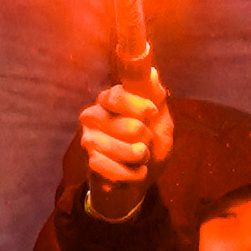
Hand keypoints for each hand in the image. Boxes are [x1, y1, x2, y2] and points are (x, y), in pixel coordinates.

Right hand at [79, 71, 174, 219]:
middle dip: (145, 138)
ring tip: (141, 158)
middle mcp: (94, 114)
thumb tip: (151, 73)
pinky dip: (130, 174)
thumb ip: (156, 97)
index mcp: (111, 98)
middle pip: (128, 125)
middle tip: (145, 141)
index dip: (139, 106)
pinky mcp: (89, 161)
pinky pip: (111, 167)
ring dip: (139, 157)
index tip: (152, 113)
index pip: (117, 95)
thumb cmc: (151, 144)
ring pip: (119, 148)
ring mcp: (89, 138)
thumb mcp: (161, 119)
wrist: (141, 178)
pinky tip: (133, 172)